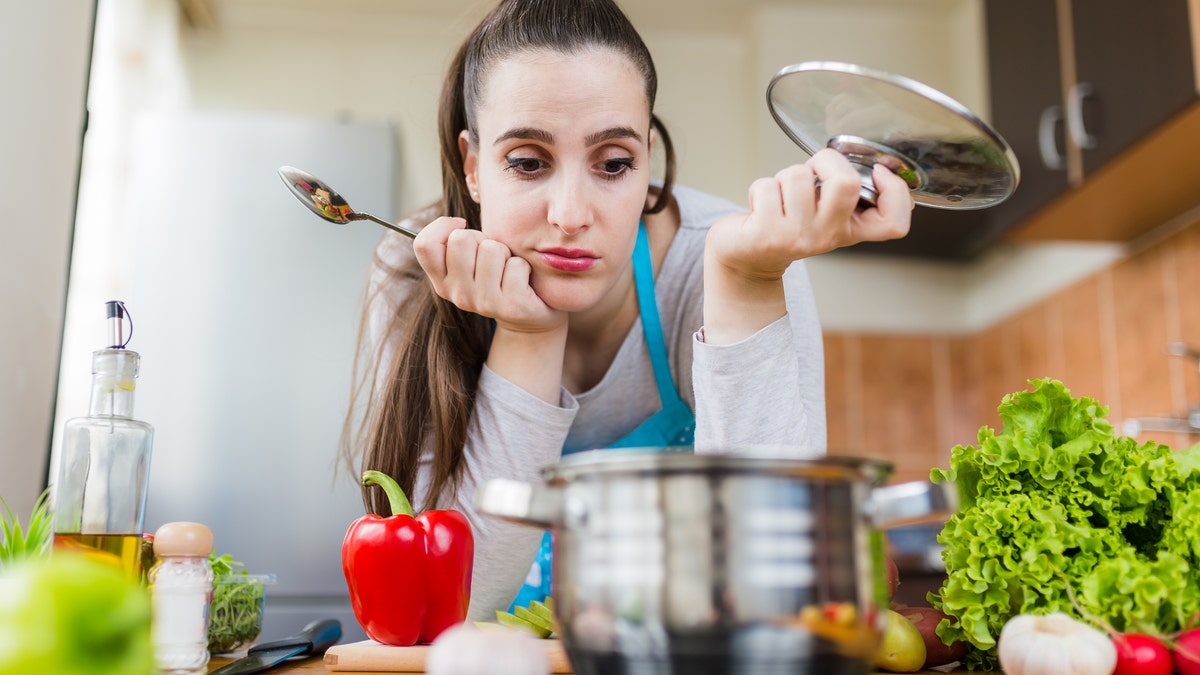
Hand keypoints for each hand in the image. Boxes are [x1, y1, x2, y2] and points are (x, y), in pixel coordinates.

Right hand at [413, 217, 564, 334]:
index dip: (442, 226)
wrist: (528, 316)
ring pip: (491, 249)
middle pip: (460, 239)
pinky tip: (522, 281)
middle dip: (482, 238)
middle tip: (492, 257)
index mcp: (441, 281)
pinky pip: (516, 265)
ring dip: (505, 252)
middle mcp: (457, 294)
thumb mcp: (470, 261)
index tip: (462, 226)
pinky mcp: (510, 307)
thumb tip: (458, 223)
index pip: (424, 244)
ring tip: (507, 269)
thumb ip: (456, 244)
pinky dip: (523, 266)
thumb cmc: (498, 276)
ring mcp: (483, 303)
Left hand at [700, 148, 911, 344]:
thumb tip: (863, 160)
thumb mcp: (825, 215)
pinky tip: (760, 206)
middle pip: (846, 183)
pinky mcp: (766, 234)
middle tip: (813, 171)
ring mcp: (797, 237)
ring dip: (784, 175)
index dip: (895, 191)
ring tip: (780, 196)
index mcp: (850, 230)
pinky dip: (759, 188)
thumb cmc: (788, 224)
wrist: (747, 257)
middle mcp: (828, 236)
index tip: (878, 172)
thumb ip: (844, 195)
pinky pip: (766, 186)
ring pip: (798, 175)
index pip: (894, 223)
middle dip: (826, 160)